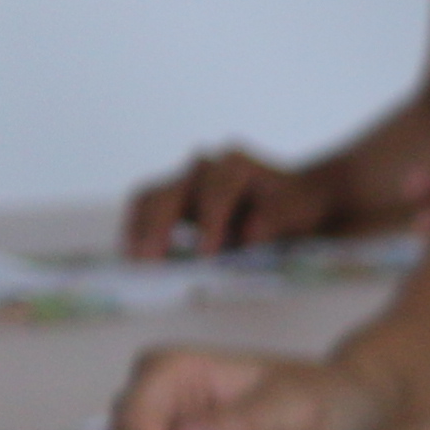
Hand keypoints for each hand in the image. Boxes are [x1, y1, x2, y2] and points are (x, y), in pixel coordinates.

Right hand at [124, 147, 336, 261]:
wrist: (295, 196)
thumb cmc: (296, 207)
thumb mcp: (294, 212)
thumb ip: (272, 219)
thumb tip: (246, 233)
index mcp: (235, 166)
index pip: (216, 193)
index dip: (210, 225)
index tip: (206, 257)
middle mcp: (205, 166)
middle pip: (171, 193)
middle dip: (158, 228)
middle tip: (150, 263)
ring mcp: (186, 178)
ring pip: (151, 197)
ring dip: (140, 230)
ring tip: (134, 261)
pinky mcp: (174, 194)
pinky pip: (147, 206)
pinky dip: (139, 228)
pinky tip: (133, 252)